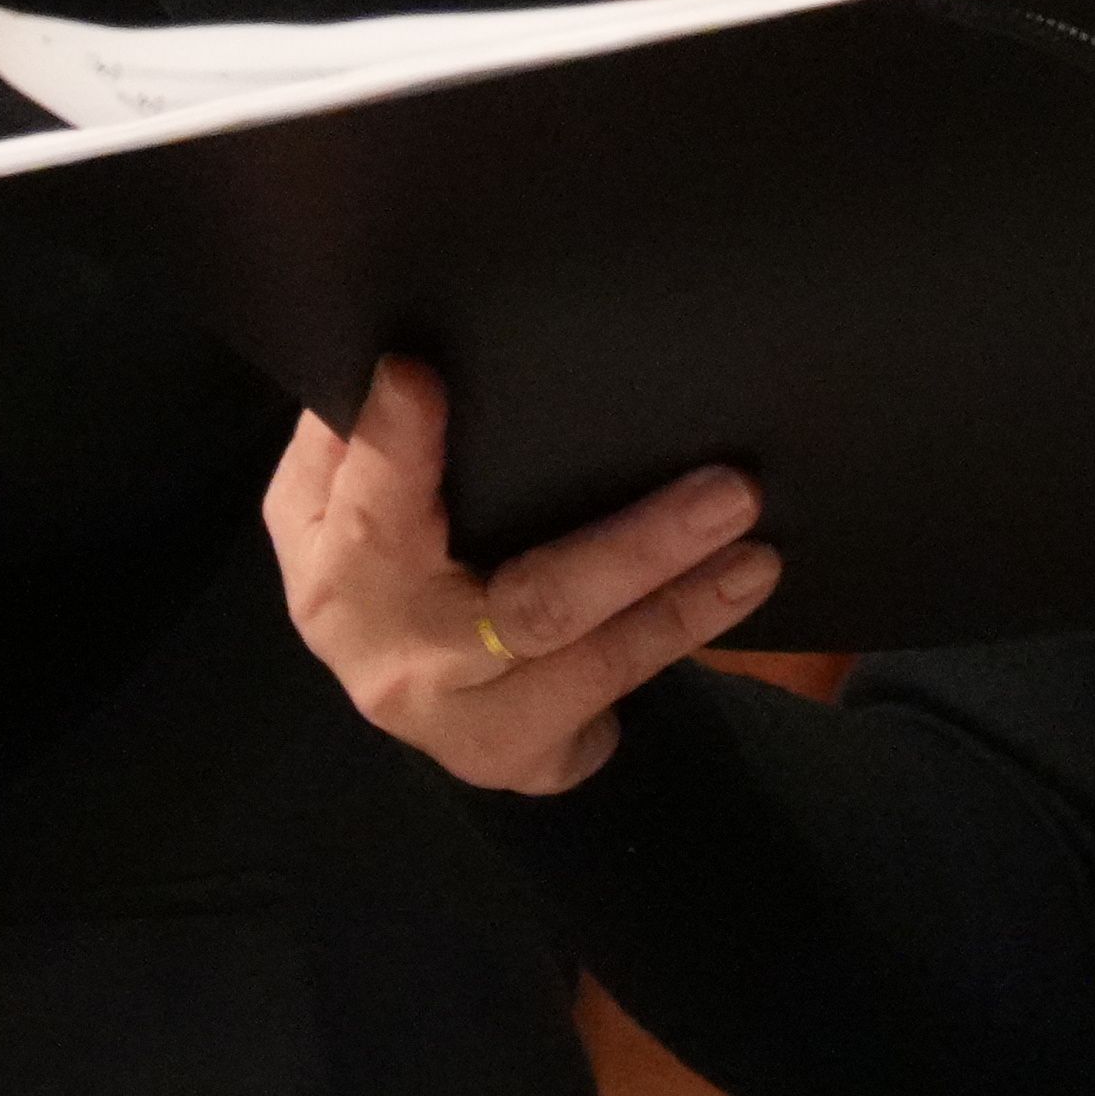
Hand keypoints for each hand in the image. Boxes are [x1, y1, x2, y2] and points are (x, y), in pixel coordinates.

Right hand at [264, 359, 781, 796]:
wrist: (408, 687)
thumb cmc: (384, 557)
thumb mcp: (343, 500)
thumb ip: (363, 437)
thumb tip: (399, 339)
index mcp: (337, 563)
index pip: (372, 502)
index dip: (396, 445)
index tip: (423, 375)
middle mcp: (391, 651)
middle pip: (527, 602)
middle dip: (634, 552)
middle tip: (731, 491)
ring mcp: (459, 719)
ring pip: (589, 660)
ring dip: (684, 604)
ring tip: (757, 553)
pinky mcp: (517, 756)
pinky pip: (610, 696)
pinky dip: (679, 639)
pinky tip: (735, 593)